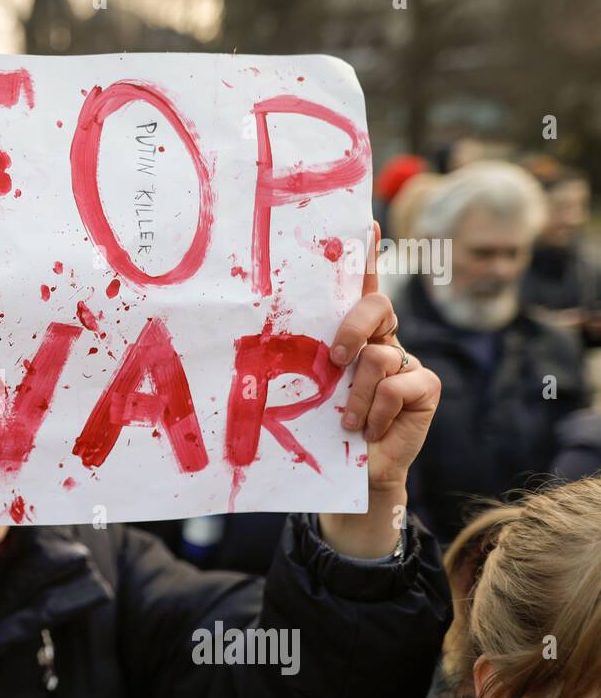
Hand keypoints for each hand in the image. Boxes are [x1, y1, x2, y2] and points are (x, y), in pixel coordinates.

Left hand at [330, 222, 440, 494]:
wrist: (357, 473)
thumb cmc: (327, 428)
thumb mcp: (314, 390)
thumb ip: (312, 362)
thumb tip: (271, 340)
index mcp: (356, 336)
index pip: (360, 290)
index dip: (364, 258)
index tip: (362, 225)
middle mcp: (384, 340)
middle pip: (376, 307)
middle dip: (352, 328)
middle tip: (335, 359)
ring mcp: (408, 361)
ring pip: (379, 357)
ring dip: (357, 397)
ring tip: (348, 421)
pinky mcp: (426, 385)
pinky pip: (398, 386)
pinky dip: (377, 412)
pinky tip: (371, 429)